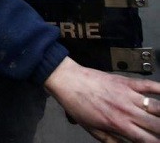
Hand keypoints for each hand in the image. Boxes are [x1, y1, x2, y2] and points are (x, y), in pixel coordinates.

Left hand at [44, 57, 159, 141]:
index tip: (156, 141)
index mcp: (119, 125)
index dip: (155, 142)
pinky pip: (149, 85)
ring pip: (157, 107)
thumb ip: (112, 141)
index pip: (147, 140)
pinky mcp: (126, 82)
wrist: (67, 81)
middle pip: (156, 125)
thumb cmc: (77, 105)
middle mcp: (127, 111)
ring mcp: (128, 95)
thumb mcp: (92, 129)